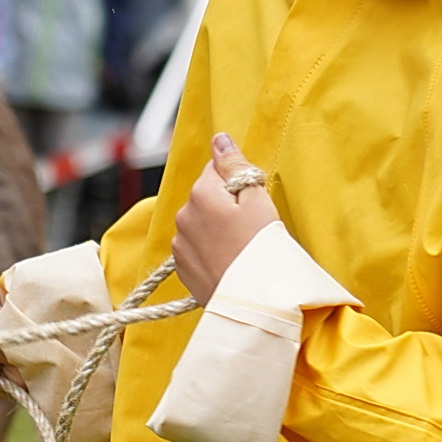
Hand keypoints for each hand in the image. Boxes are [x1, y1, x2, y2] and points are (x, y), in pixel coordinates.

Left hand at [172, 134, 277, 304]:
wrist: (252, 303)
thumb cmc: (261, 249)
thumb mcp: (257, 200)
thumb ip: (235, 165)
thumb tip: (220, 138)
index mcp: (202, 192)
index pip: (216, 168)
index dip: (237, 181)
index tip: (251, 200)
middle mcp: (183, 214)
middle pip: (207, 196)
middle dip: (225, 205)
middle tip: (250, 227)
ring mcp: (179, 243)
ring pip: (200, 223)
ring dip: (215, 229)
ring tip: (240, 249)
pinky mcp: (181, 268)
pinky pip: (196, 248)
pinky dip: (210, 251)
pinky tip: (229, 263)